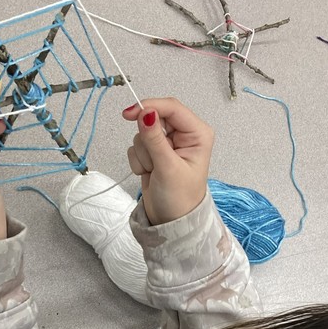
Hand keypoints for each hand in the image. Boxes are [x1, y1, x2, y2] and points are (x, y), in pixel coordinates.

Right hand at [122, 98, 211, 225]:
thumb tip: (145, 113)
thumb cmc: (179, 199)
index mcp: (197, 133)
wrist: (170, 221)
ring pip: (143, 133)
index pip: (172, 108)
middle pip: (154, 118)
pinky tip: (149, 173)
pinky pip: (136, 145)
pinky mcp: (154, 152)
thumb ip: (155, 139)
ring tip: (154, 171)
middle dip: (147, 140)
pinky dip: (138, 160)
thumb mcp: (168, 167)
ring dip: (143, 154)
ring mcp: (168, 143)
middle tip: (152, 160)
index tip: (130, 114)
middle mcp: (184, 135)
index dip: (150, 107)